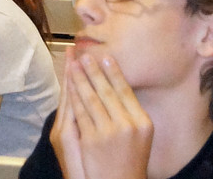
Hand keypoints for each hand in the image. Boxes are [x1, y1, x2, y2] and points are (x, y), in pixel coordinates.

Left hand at [55, 52, 151, 178]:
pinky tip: (69, 87)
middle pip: (107, 92)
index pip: (126, 91)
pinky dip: (74, 97)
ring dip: (81, 80)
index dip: (115, 72)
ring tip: (75, 64)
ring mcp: (108, 134)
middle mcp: (127, 126)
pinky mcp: (91, 141)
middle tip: (86, 54)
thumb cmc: (131, 158)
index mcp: (143, 122)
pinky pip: (80, 114)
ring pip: (91, 100)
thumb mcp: (142, 135)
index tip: (107, 56)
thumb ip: (133, 113)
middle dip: (95, 71)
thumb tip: (122, 86)